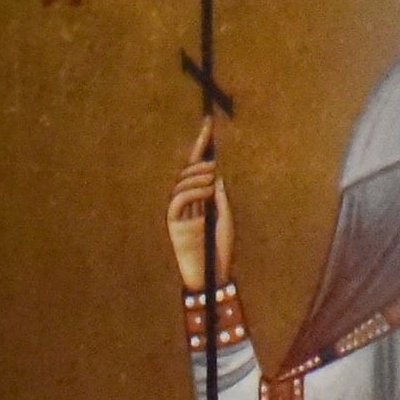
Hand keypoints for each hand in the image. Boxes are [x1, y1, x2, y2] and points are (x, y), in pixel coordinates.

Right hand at [164, 118, 233, 291]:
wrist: (213, 276)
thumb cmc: (221, 250)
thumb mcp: (226, 217)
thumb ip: (219, 196)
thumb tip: (215, 173)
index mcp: (200, 198)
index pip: (198, 165)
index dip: (202, 143)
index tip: (208, 123)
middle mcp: (187, 203)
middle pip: (187, 171)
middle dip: (198, 161)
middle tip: (212, 164)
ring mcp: (178, 213)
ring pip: (181, 184)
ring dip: (197, 177)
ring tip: (212, 179)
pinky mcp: (173, 224)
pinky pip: (178, 201)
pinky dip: (192, 191)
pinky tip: (207, 191)